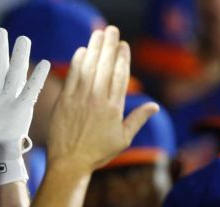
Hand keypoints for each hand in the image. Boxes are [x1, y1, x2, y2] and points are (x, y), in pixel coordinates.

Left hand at [47, 26, 158, 173]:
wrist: (69, 163)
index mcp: (114, 108)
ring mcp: (80, 100)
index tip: (123, 44)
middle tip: (111, 30)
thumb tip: (155, 106)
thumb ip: (138, 119)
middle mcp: (98, 100)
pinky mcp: (64, 102)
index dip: (122, 57)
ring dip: (94, 49)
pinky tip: (81, 51)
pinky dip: (76, 63)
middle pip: (105, 66)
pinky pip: (71, 78)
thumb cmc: (97, 154)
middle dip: (109, 46)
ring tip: (98, 34)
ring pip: (89, 68)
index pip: (120, 76)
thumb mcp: (123, 139)